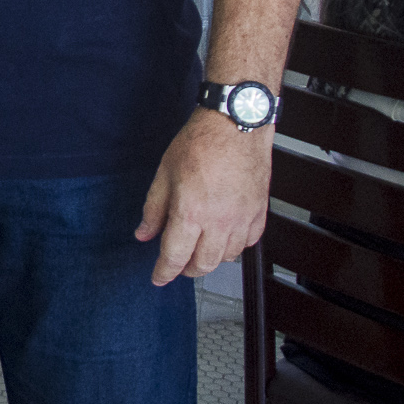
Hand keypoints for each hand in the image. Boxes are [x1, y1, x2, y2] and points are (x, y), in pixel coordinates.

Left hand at [136, 110, 273, 284]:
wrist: (236, 124)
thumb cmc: (199, 143)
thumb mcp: (164, 173)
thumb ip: (154, 208)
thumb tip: (143, 234)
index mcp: (191, 213)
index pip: (175, 256)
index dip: (164, 272)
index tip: (158, 278)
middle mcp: (219, 222)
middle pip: (203, 264)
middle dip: (187, 269)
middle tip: (177, 264)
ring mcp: (243, 219)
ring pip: (227, 257)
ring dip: (210, 259)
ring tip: (198, 249)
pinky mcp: (259, 212)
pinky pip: (248, 242)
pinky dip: (235, 246)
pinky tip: (224, 237)